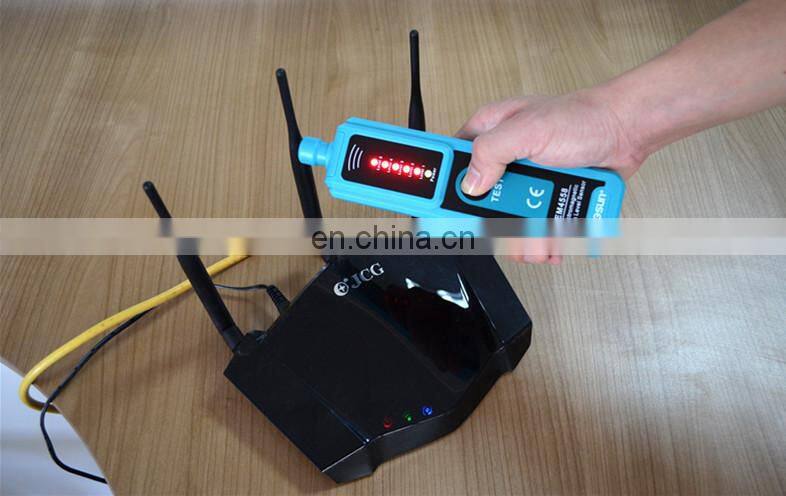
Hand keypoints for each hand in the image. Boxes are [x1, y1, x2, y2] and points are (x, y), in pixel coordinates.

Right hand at [456, 89, 643, 264]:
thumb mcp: (528, 129)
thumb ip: (492, 151)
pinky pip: (536, 229)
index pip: (449, 163)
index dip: (440, 190)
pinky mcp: (546, 200)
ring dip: (525, 237)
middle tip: (509, 226)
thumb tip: (470, 183)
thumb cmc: (583, 118)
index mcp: (487, 134)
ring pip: (509, 223)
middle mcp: (503, 160)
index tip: (439, 214)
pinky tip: (554, 240)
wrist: (626, 132)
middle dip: (494, 223)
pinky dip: (545, 240)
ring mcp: (525, 183)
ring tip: (542, 237)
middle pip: (479, 204)